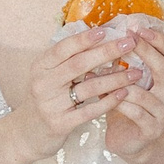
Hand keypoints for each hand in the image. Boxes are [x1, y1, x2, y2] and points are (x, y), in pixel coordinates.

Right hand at [15, 28, 139, 157]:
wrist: (28, 133)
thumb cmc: (46, 98)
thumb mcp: (49, 75)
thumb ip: (68, 59)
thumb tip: (98, 36)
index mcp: (40, 67)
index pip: (63, 48)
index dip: (84, 39)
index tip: (106, 30)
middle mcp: (43, 83)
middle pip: (79, 64)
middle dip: (107, 52)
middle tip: (130, 44)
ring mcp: (51, 105)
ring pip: (89, 87)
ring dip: (116, 78)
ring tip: (136, 72)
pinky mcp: (60, 124)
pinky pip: (90, 110)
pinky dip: (109, 101)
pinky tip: (124, 94)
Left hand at [104, 18, 163, 161]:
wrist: (129, 140)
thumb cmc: (127, 104)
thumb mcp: (129, 79)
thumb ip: (126, 61)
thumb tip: (108, 33)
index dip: (159, 39)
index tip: (137, 27)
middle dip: (145, 51)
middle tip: (126, 40)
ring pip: (147, 93)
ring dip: (123, 81)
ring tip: (104, 71)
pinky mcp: (153, 130)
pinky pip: (137, 113)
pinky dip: (120, 102)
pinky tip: (105, 96)